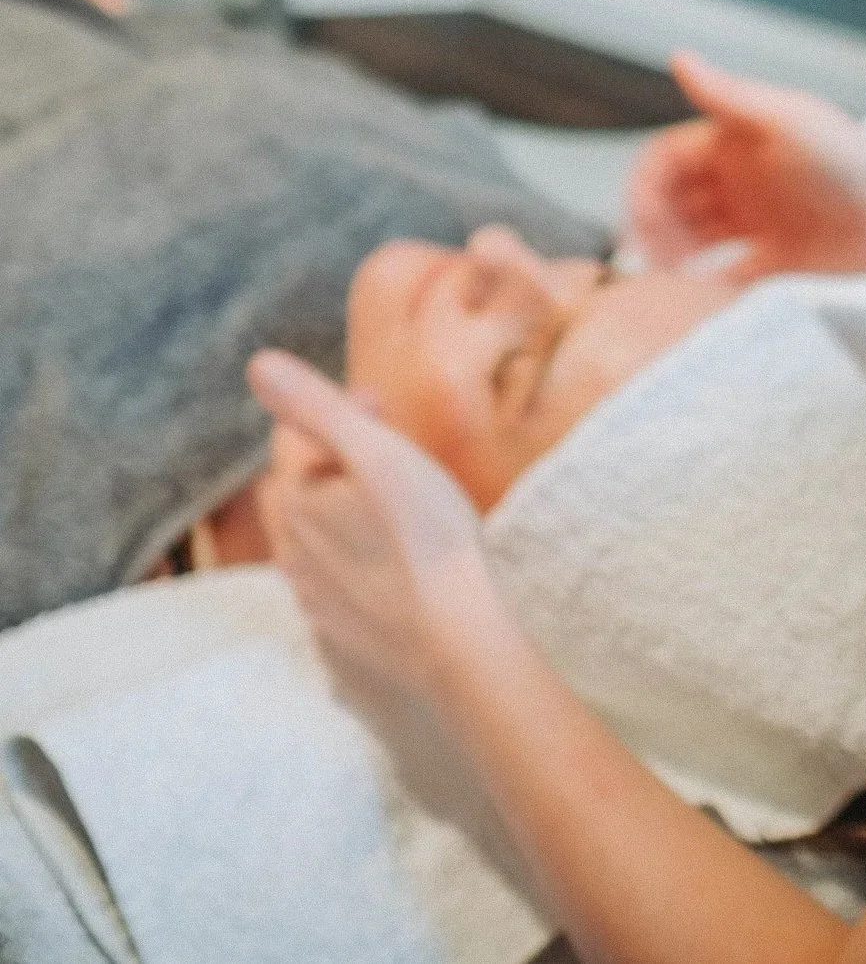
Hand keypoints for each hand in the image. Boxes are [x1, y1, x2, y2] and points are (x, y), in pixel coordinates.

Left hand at [249, 350, 505, 698]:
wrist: (455, 650)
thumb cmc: (427, 540)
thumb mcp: (380, 456)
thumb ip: (319, 409)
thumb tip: (257, 363)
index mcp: (298, 506)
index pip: (292, 439)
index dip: (337, 412)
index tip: (383, 408)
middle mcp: (294, 559)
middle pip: (294, 498)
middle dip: (329, 472)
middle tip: (388, 460)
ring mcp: (318, 612)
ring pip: (314, 556)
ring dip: (342, 530)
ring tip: (394, 521)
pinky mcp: (344, 655)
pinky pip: (339, 608)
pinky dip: (358, 586)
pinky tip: (397, 587)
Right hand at [624, 53, 865, 283]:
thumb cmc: (849, 160)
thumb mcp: (785, 122)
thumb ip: (729, 97)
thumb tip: (679, 58)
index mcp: (736, 141)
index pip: (668, 159)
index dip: (646, 186)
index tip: (638, 219)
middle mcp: (741, 178)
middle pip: (675, 199)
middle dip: (654, 225)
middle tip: (647, 257)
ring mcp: (758, 218)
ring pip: (696, 236)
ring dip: (675, 254)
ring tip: (666, 278)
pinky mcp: (778, 256)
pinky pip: (730, 272)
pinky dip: (709, 283)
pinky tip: (697, 295)